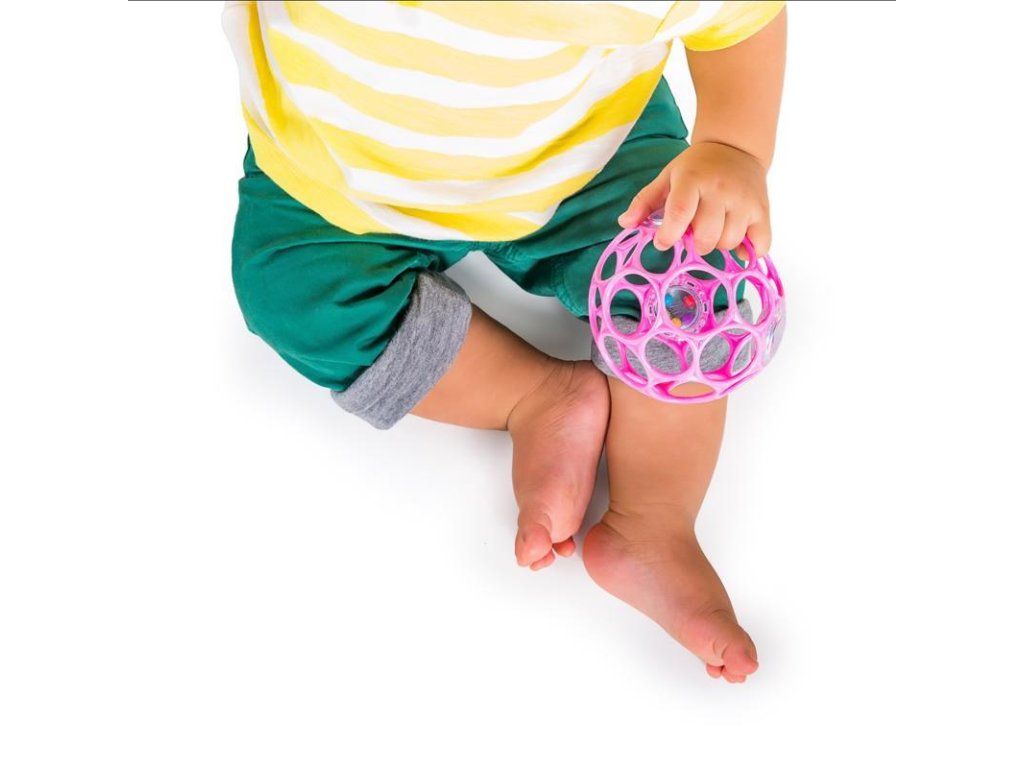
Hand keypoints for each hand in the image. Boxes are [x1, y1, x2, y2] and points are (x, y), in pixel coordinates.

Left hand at [617, 142, 770, 256]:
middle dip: (695, 244)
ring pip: (729, 242)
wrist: (736, 147)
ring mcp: (744, 200)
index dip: (668, 235)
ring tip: (714, 230)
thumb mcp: (667, 177)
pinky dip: (748, 251)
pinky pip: (760, 244)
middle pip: (706, 236)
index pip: (680, 213)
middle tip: (693, 233)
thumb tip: (624, 223)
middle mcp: (721, 190)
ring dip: (718, 245)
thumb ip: (645, 201)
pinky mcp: (762, 210)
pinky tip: (738, 242)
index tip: (663, 241)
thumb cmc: (697, 167)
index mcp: (692, 180)